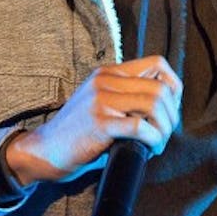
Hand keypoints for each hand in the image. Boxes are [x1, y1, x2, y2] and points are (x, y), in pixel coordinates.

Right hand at [3, 55, 182, 186]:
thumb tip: (167, 106)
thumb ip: (127, 98)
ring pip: (154, 104)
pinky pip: (140, 126)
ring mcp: (101, 99)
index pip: (157, 64)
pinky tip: (149, 149)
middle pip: (160, 87)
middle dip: (171, 114)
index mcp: (108, 72)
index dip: (173, 86)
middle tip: (165, 133)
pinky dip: (153, 139)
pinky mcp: (99, 122)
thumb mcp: (102, 104)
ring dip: (164, 128)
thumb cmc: (77, 134)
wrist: (43, 151)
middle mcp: (105, 80)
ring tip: (158, 143)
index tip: (170, 110)